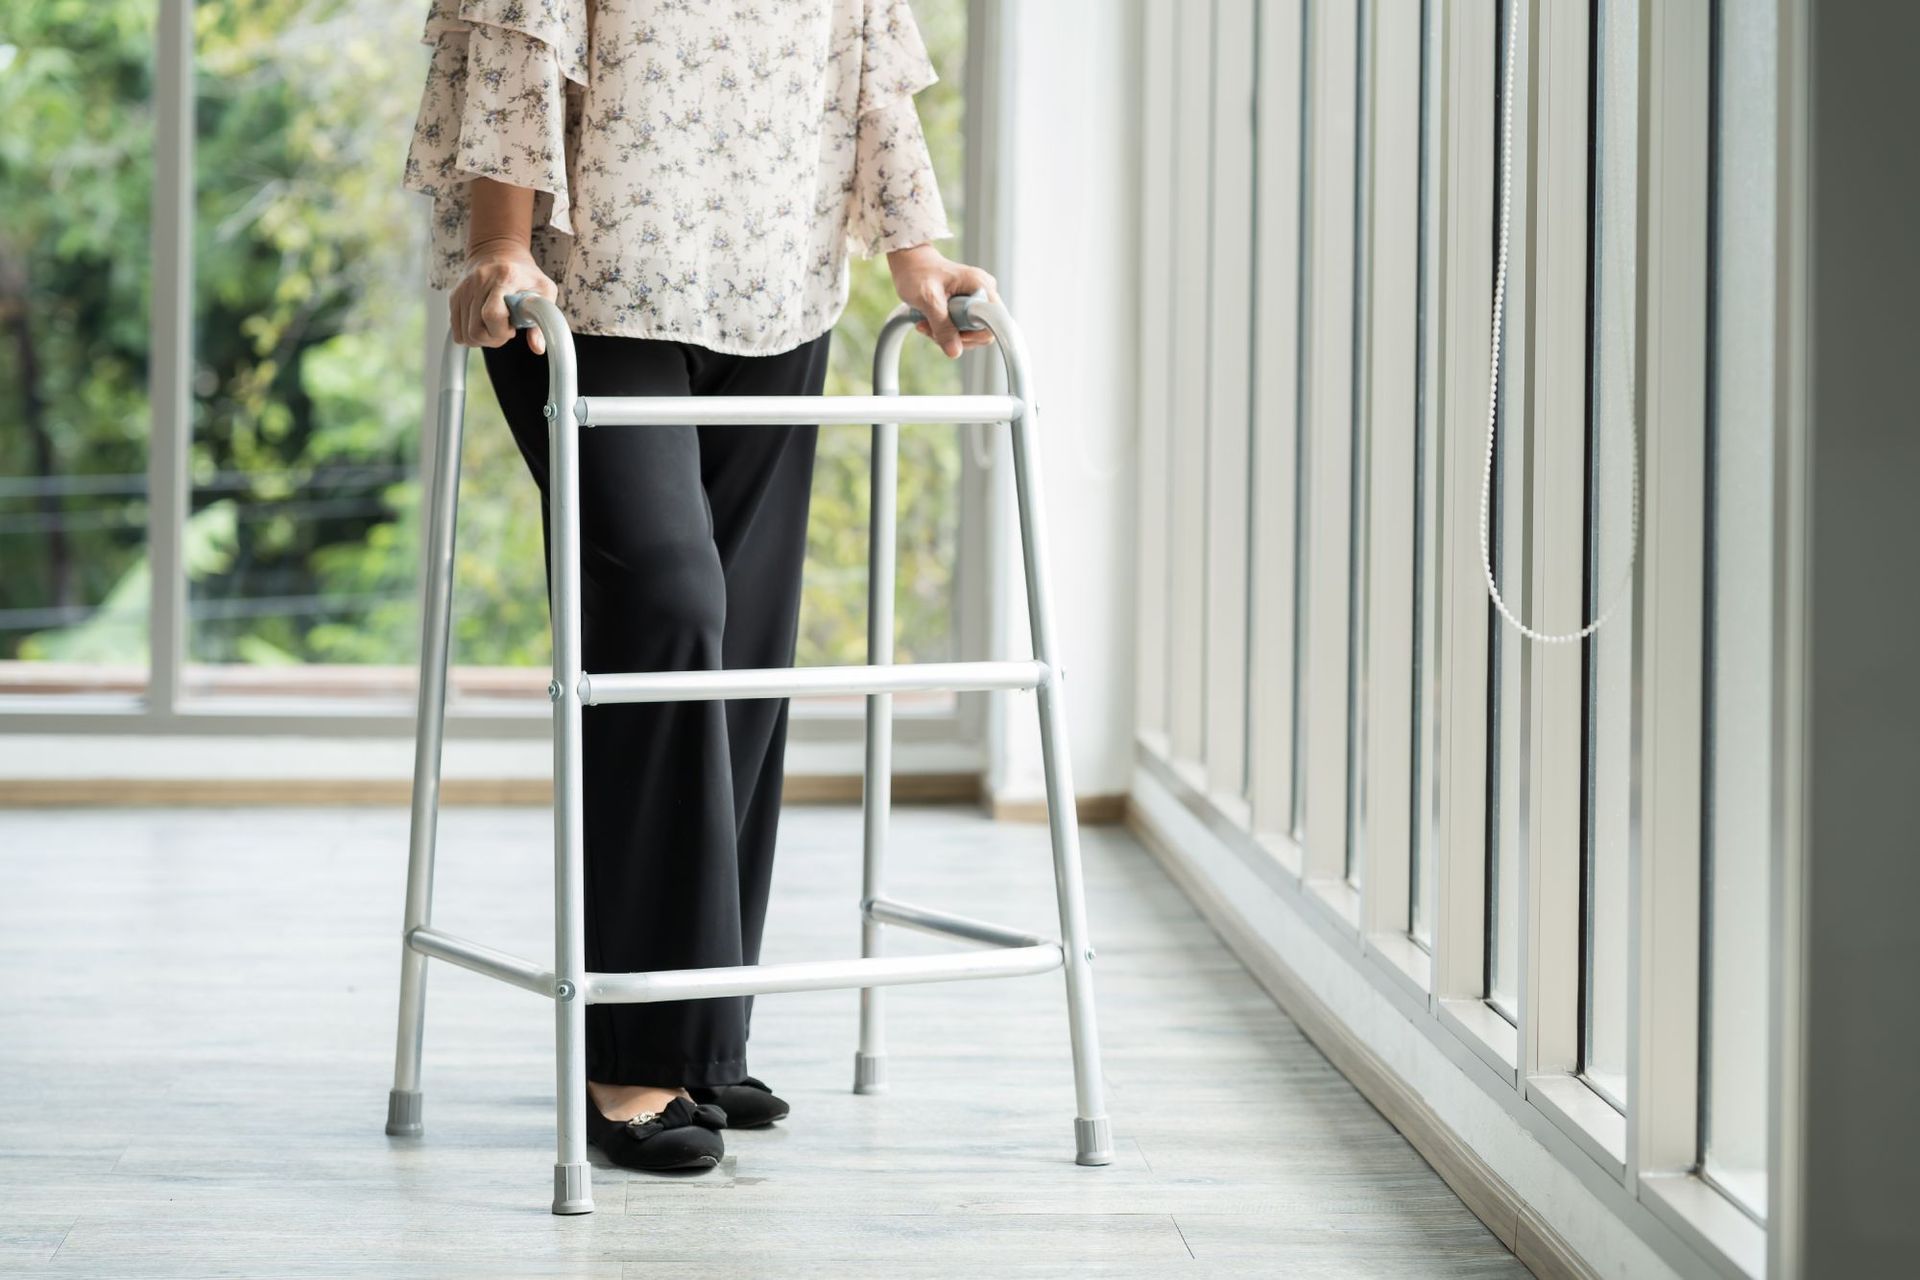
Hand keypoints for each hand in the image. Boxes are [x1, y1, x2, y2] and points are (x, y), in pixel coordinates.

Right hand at [450, 239, 558, 354]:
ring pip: (465, 334)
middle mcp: (479, 281)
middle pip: (475, 330)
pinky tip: (484, 323)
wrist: (498, 251)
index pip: (492, 314)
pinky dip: (471, 334)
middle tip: (505, 330)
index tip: (513, 328)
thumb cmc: (525, 274)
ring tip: (496, 325)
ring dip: (482, 338)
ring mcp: (463, 289)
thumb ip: (544, 319)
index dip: (502, 330)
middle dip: (493, 339)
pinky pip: (456, 331)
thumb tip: (537, 347)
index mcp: (504, 278)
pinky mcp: (454, 297)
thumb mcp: (545, 291)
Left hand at [885, 244, 999, 358]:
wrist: (910, 263)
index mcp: (982, 286)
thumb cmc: (918, 272)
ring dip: (947, 334)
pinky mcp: (969, 307)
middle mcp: (985, 293)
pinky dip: (945, 330)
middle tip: (931, 328)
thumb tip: (955, 352)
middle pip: (982, 331)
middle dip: (956, 336)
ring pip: (971, 333)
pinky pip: (963, 328)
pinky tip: (930, 322)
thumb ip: (942, 325)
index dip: (974, 334)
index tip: (951, 332)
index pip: (994, 323)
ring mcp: (977, 300)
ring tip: (926, 323)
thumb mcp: (928, 299)